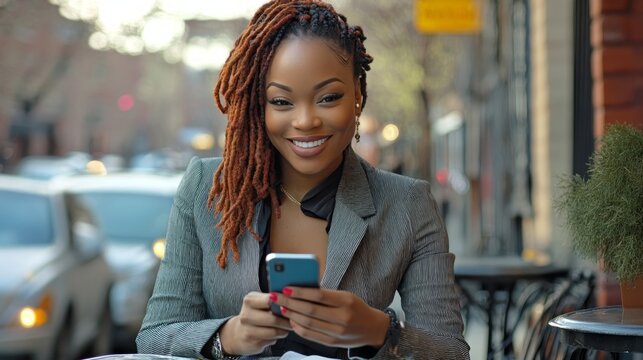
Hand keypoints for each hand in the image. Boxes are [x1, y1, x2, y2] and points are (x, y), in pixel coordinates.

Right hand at [219, 291, 291, 354]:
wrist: (238, 333)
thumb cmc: (254, 314)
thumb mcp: (259, 302)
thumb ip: (272, 299)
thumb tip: (292, 297)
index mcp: (250, 300)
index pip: (270, 300)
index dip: (283, 302)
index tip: (291, 304)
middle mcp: (246, 315)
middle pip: (274, 319)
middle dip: (287, 320)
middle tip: (294, 319)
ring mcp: (248, 330)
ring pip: (274, 331)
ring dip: (284, 329)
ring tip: (289, 326)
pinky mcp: (252, 343)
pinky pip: (272, 340)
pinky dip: (278, 336)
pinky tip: (279, 333)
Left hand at [272, 287, 389, 347]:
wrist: (372, 328)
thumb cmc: (355, 307)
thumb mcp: (346, 296)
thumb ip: (326, 295)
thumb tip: (300, 290)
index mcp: (346, 301)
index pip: (318, 295)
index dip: (300, 292)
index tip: (286, 287)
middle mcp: (342, 318)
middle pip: (310, 310)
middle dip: (290, 303)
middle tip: (276, 297)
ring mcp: (337, 332)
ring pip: (308, 323)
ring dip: (291, 315)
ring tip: (281, 307)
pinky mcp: (332, 342)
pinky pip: (310, 335)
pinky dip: (298, 327)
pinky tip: (291, 320)